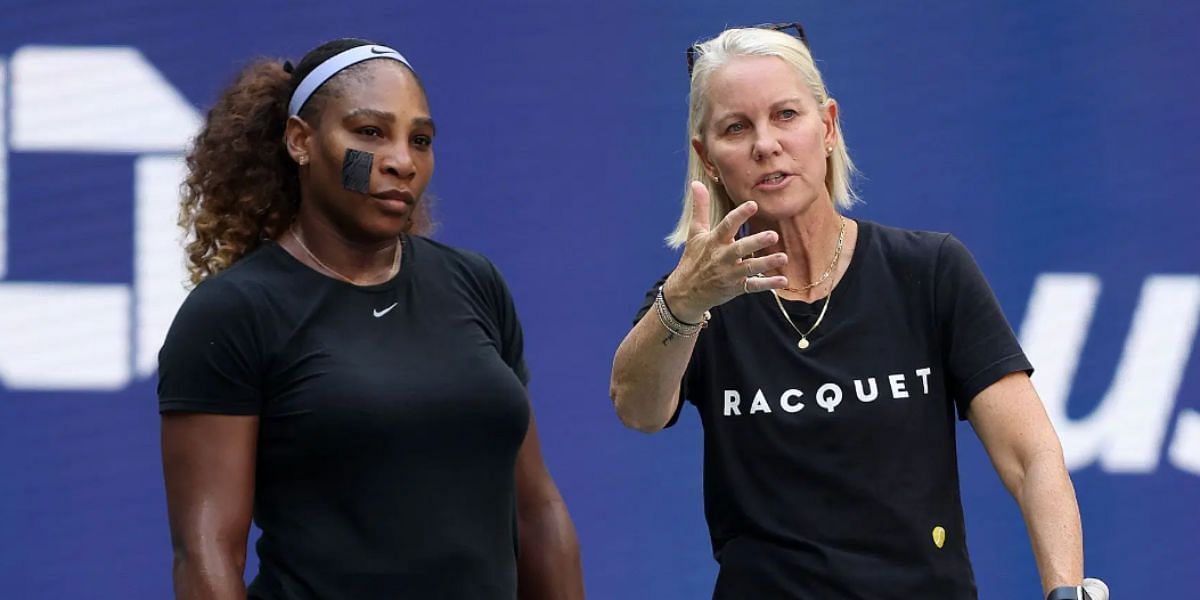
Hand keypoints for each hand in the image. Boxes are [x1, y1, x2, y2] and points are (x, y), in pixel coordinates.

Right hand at [662, 181, 788, 320]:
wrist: (686, 292)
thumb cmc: (693, 258)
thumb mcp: (695, 233)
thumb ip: (700, 208)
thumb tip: (696, 182)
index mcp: (714, 242)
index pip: (727, 226)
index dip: (739, 215)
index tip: (753, 205)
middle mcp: (722, 257)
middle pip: (740, 248)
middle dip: (756, 242)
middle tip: (773, 235)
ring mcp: (730, 274)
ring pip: (750, 268)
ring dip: (767, 263)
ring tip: (784, 257)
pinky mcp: (736, 288)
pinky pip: (754, 286)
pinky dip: (768, 284)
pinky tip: (783, 281)